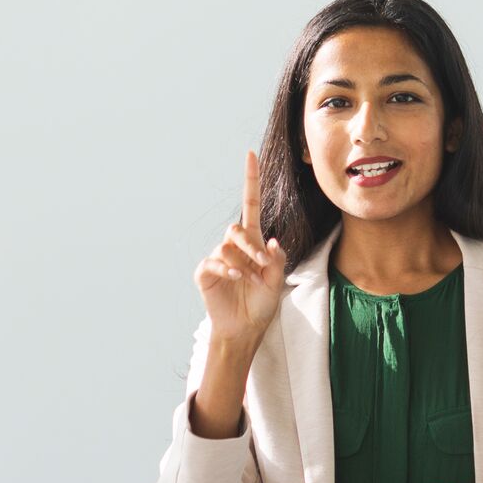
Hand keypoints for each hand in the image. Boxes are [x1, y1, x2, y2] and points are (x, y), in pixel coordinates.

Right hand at [195, 149, 286, 347]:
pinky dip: (227, 270)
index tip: (250, 154)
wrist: (245, 328)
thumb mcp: (277, 281)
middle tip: (262, 267)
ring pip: (228, 248)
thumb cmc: (261, 304)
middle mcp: (234, 246)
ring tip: (251, 283)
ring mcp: (218, 259)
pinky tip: (236, 280)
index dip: (250, 179)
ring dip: (243, 265)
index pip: (250, 203)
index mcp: (253, 242)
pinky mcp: (205, 272)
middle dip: (250, 246)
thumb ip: (276, 260)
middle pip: (237, 229)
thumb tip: (272, 242)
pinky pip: (214, 262)